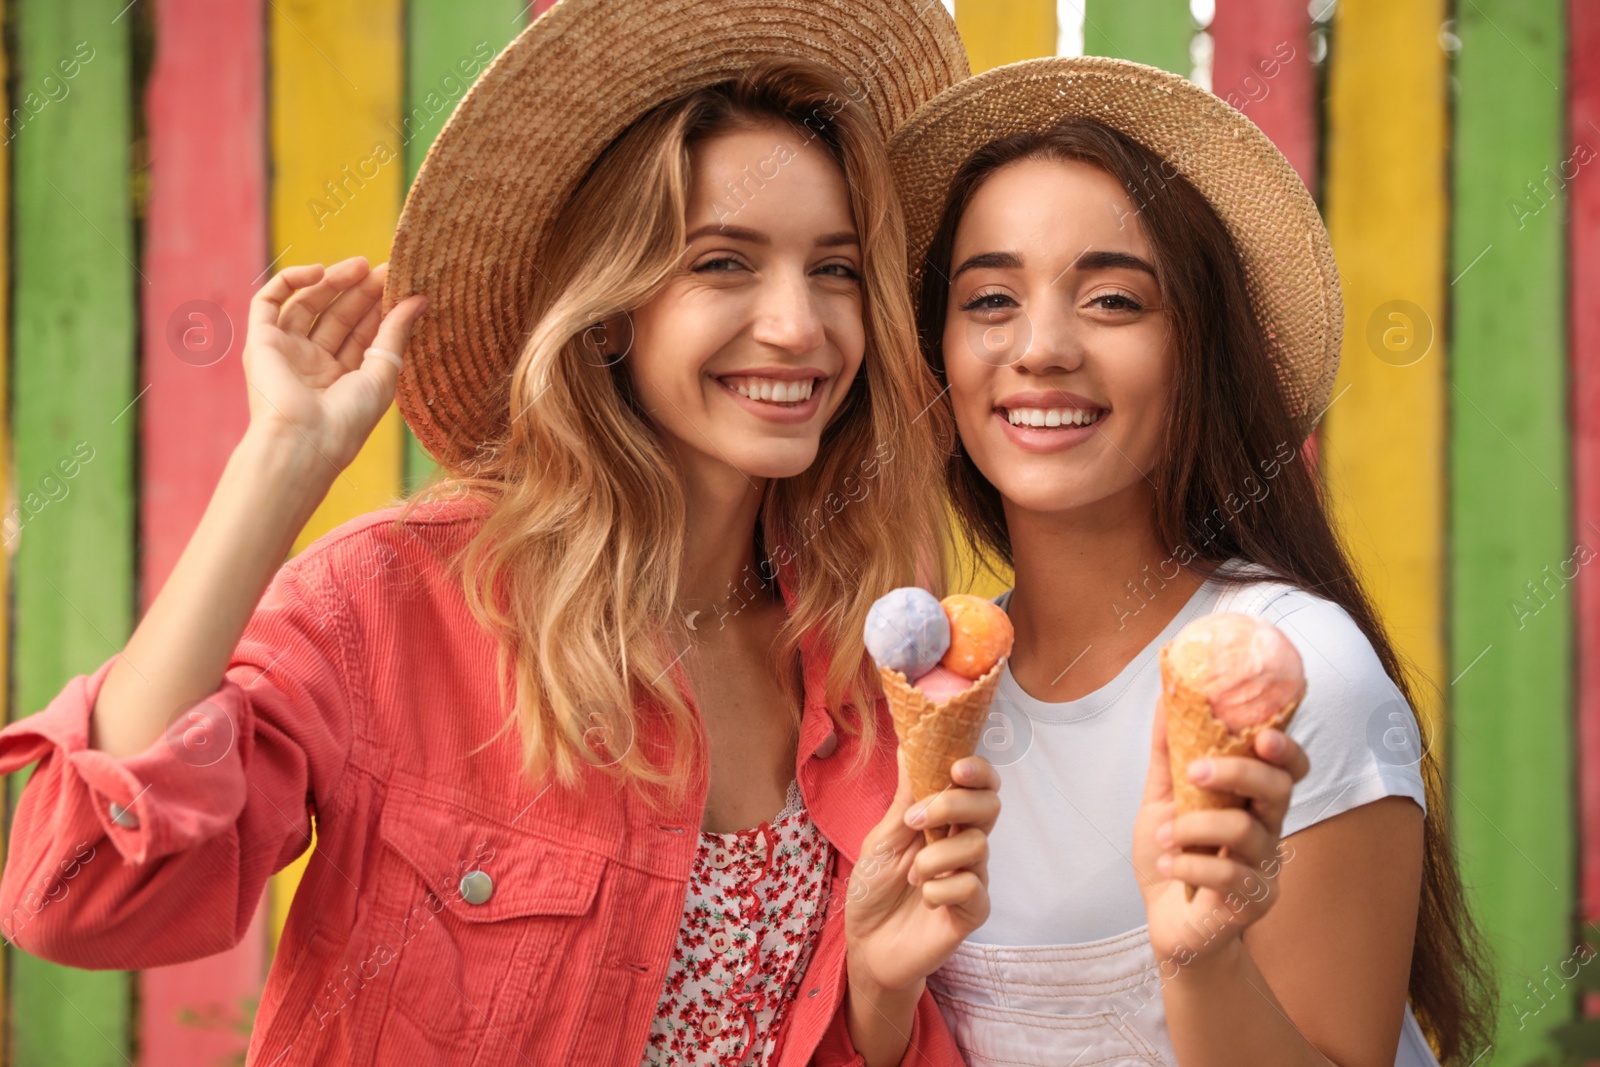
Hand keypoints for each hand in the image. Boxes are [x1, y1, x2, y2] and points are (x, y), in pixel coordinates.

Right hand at [243, 257, 428, 471]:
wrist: (304, 440)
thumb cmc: (348, 419)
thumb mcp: (383, 373)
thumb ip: (396, 333)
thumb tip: (420, 300)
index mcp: (343, 378)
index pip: (363, 332)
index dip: (381, 306)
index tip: (403, 283)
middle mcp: (313, 364)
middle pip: (338, 315)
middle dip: (362, 290)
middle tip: (385, 268)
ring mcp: (286, 351)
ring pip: (308, 304)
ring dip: (333, 282)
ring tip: (361, 265)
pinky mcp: (261, 341)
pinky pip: (269, 301)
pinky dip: (289, 281)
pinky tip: (318, 272)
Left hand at [844, 750, 998, 994]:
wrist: (867, 945)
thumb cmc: (874, 888)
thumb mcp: (882, 838)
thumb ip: (904, 798)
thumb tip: (910, 747)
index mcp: (944, 820)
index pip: (978, 784)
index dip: (977, 770)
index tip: (956, 767)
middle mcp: (963, 843)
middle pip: (989, 805)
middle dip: (955, 804)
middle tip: (917, 818)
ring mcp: (971, 876)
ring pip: (978, 845)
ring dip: (937, 856)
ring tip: (911, 875)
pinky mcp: (972, 910)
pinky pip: (972, 888)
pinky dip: (942, 889)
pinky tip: (925, 898)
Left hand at [1132, 699, 1309, 972]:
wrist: (1167, 922)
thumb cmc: (1173, 854)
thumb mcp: (1162, 799)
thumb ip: (1168, 753)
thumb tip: (1163, 696)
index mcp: (1251, 800)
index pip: (1288, 768)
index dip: (1286, 749)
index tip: (1261, 734)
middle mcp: (1267, 830)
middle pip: (1280, 790)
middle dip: (1239, 773)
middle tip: (1196, 772)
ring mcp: (1264, 867)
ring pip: (1247, 832)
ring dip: (1197, 827)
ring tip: (1167, 836)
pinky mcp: (1252, 902)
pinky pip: (1228, 875)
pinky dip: (1190, 866)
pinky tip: (1169, 865)